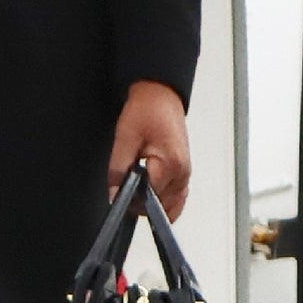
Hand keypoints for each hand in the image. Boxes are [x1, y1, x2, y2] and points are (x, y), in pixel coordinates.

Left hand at [107, 81, 191, 218]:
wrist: (159, 96)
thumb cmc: (146, 111)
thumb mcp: (124, 139)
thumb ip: (118, 171)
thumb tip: (116, 195)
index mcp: (170, 165)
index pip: (150, 201)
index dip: (132, 199)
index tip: (123, 189)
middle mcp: (183, 172)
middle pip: (160, 206)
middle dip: (141, 200)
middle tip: (129, 180)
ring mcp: (186, 173)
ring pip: (170, 205)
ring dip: (152, 201)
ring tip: (140, 180)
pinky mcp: (184, 172)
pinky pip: (177, 197)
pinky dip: (164, 199)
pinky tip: (151, 188)